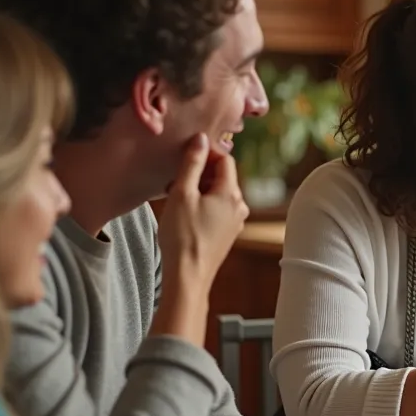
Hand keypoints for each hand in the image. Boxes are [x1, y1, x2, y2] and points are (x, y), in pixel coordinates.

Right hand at [157, 133, 248, 291]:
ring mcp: (235, 222)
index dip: (205, 153)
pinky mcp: (227, 234)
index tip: (185, 157)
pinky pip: (217, 210)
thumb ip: (192, 163)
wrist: (188, 277)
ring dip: (198, 190)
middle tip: (175, 180)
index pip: (225, 159)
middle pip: (222, 177)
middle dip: (199, 173)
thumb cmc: (182, 236)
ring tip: (176, 198)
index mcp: (232, 193)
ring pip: (218, 194)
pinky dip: (202, 205)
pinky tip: (183, 214)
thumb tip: (201, 139)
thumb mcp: (182, 193)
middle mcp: (239, 206)